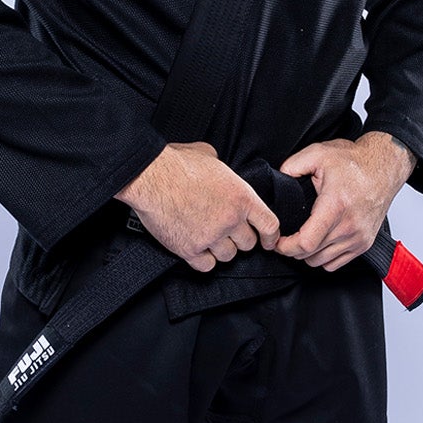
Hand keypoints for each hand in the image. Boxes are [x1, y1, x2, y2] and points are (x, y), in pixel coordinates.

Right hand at [115, 142, 281, 271]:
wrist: (151, 177)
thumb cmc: (177, 164)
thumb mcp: (210, 156)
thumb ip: (224, 171)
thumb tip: (221, 172)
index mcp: (241, 197)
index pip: (269, 225)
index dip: (271, 237)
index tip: (268, 241)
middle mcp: (230, 220)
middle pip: (247, 244)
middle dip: (239, 239)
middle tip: (227, 232)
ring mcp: (211, 237)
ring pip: (227, 256)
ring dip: (221, 250)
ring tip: (209, 238)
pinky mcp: (189, 249)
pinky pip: (206, 266)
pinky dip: (203, 260)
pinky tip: (197, 249)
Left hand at [272, 132, 415, 269]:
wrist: (384, 167)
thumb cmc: (355, 162)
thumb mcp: (318, 153)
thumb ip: (292, 165)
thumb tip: (278, 178)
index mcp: (335, 206)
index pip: (306, 243)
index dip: (285, 247)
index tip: (277, 242)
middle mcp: (348, 226)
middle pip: (310, 255)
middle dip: (292, 249)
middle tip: (286, 237)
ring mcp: (358, 237)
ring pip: (321, 262)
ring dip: (308, 254)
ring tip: (303, 237)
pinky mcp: (364, 243)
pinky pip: (336, 264)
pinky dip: (324, 257)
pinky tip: (320, 242)